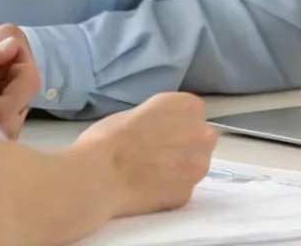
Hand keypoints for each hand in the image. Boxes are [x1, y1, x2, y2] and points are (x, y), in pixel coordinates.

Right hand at [73, 93, 216, 216]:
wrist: (99, 175)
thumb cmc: (108, 138)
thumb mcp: (136, 113)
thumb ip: (159, 120)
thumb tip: (159, 131)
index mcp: (186, 106)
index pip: (193, 112)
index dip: (176, 123)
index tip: (161, 132)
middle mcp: (200, 133)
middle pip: (201, 139)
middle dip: (186, 146)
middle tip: (158, 155)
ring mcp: (197, 166)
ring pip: (196, 166)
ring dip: (181, 169)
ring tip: (152, 175)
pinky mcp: (188, 194)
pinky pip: (182, 189)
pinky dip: (169, 191)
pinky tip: (148, 191)